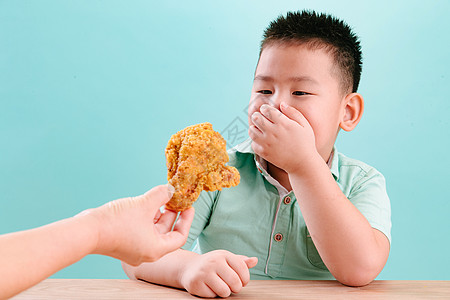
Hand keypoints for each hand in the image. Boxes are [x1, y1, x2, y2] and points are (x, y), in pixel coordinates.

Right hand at [76, 185, 194, 265]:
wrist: (87, 230)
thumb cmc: (117, 222)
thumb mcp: (144, 204)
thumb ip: (161, 195)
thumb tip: (171, 189)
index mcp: (156, 249)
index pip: (180, 237)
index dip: (186, 220)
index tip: (188, 206)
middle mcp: (146, 252)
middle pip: (166, 232)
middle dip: (172, 214)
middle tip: (175, 198)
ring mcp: (134, 249)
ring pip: (152, 230)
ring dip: (158, 214)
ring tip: (161, 197)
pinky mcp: (124, 243)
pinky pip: (141, 230)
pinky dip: (146, 217)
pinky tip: (146, 203)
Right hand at [180, 250, 257, 297]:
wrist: (189, 268)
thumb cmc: (213, 264)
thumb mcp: (227, 260)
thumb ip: (242, 261)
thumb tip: (255, 260)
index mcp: (224, 255)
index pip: (242, 268)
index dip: (245, 278)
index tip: (242, 281)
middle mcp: (213, 261)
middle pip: (234, 281)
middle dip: (236, 288)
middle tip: (232, 286)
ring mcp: (204, 272)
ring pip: (224, 291)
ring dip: (225, 292)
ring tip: (221, 286)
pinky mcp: (196, 283)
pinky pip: (212, 295)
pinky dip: (213, 294)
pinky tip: (209, 287)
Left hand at [249, 102, 316, 173]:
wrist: (303, 164)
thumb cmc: (306, 143)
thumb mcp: (305, 125)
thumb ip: (293, 112)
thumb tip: (282, 104)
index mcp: (283, 123)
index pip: (266, 110)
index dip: (265, 108)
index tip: (267, 111)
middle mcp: (273, 132)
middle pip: (256, 118)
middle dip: (257, 116)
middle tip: (261, 118)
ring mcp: (267, 143)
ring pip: (251, 130)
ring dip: (254, 127)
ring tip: (260, 129)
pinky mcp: (263, 153)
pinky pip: (252, 143)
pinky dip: (255, 140)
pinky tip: (262, 140)